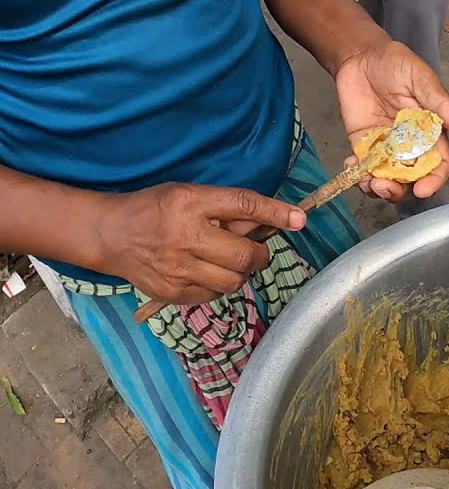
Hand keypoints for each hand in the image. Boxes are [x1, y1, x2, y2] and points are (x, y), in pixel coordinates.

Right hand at [93, 184, 305, 304]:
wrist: (109, 235)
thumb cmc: (155, 209)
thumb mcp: (189, 194)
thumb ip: (226, 208)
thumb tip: (269, 221)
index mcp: (191, 203)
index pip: (244, 205)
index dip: (276, 213)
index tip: (299, 219)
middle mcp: (185, 236)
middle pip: (244, 254)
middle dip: (260, 254)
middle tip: (255, 250)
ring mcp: (177, 268)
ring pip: (234, 280)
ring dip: (241, 272)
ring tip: (228, 262)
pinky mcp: (172, 292)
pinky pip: (214, 294)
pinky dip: (219, 285)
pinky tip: (207, 272)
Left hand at [334, 40, 448, 201]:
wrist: (360, 56)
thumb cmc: (395, 63)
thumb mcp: (421, 80)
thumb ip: (442, 105)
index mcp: (431, 132)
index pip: (438, 164)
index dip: (433, 180)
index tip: (422, 190)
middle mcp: (411, 145)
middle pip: (411, 179)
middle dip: (399, 190)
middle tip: (383, 186)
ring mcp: (387, 147)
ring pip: (387, 178)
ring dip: (377, 187)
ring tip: (366, 180)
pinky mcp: (364, 146)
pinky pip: (364, 168)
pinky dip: (357, 174)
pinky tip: (351, 165)